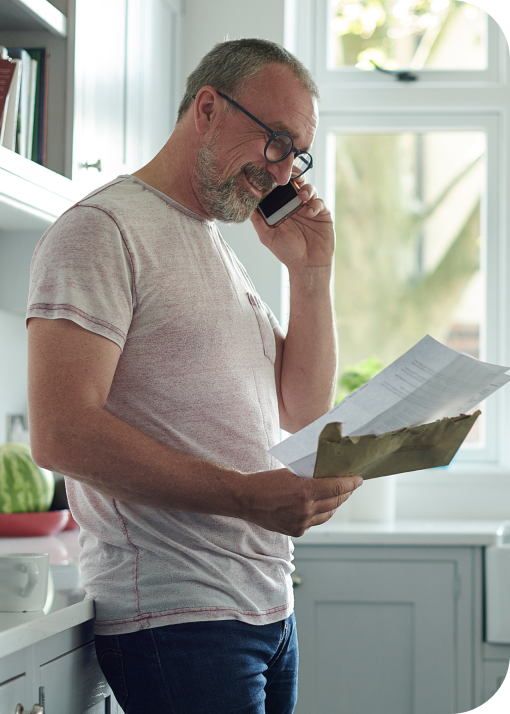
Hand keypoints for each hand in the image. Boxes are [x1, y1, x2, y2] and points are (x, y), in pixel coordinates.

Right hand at [238, 468, 362, 536]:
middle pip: (336, 501)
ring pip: (328, 513)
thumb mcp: (290, 473)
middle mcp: (305, 509)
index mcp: (304, 491)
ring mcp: (301, 523)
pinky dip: (321, 513)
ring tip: (340, 495)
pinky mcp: (296, 531)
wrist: (246, 499)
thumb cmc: (266, 481)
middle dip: (346, 492)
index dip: (351, 482)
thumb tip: (330, 475)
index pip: (337, 487)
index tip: (359, 478)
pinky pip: (316, 521)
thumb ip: (310, 477)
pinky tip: (322, 506)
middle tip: (352, 485)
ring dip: (336, 503)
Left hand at [250, 179, 334, 272]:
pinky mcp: (322, 214)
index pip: (279, 189)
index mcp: (282, 208)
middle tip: (290, 177)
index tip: (273, 174)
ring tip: (301, 196)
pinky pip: (319, 202)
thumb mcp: (268, 237)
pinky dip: (315, 204)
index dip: (277, 180)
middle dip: (294, 176)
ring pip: (309, 189)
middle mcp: (296, 206)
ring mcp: (309, 209)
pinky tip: (309, 213)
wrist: (307, 266)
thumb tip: (247, 206)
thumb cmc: (287, 253)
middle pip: (295, 184)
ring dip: (305, 189)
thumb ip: (258, 221)